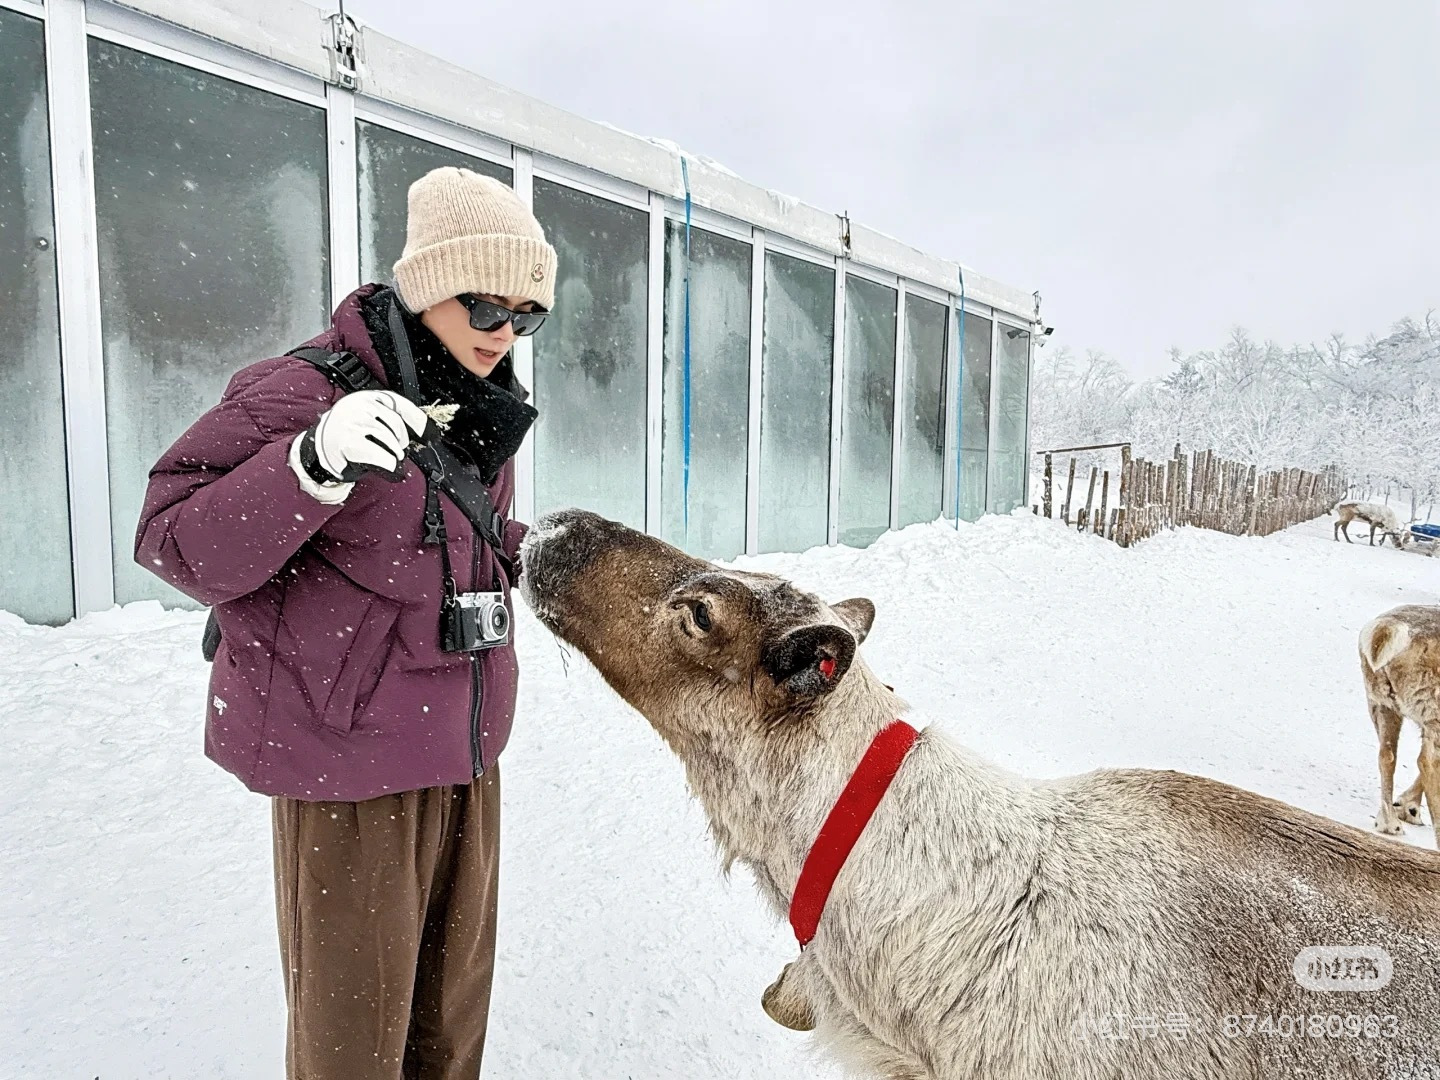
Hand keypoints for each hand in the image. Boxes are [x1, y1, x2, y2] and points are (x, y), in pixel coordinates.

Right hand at [302, 390, 429, 482]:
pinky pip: (382, 457)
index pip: (400, 404)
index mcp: (367, 397)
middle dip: (401, 443)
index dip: (419, 421)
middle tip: (395, 452)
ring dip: (395, 456)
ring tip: (386, 459)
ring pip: (391, 442)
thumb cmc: (350, 436)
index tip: (432, 436)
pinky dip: (391, 467)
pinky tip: (391, 470)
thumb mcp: (371, 420)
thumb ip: (396, 420)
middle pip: (397, 425)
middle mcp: (359, 405)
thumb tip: (431, 433)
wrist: (319, 450)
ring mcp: (353, 423)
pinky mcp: (349, 443)